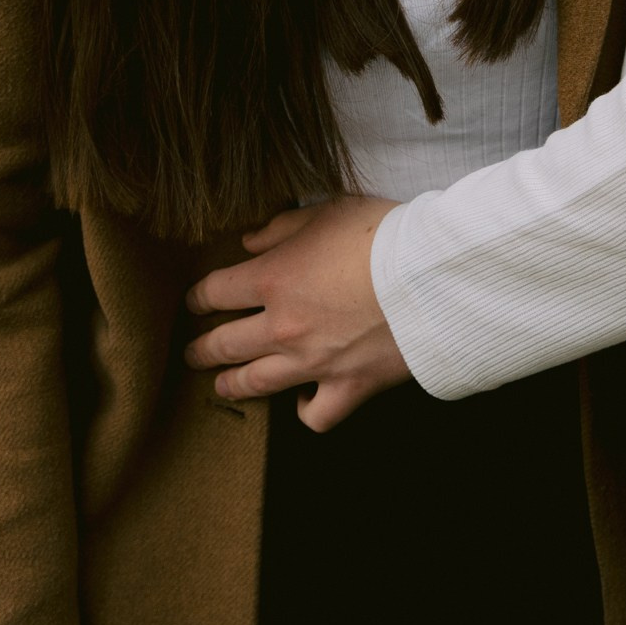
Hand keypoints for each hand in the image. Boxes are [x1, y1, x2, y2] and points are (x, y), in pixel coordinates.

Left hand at [185, 197, 407, 429]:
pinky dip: (304, 411)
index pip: (216, 292)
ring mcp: (312, 363)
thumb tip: (249, 241)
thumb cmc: (384, 234)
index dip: (199, 297)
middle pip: (224, 344)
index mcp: (272, 278)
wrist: (432, 275)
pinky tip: (301, 402)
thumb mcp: (329, 210)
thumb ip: (282, 227)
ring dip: (231, 384)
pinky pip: (314, 414)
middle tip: (193, 351)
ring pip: (255, 383)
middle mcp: (282, 326)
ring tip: (221, 385)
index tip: (194, 302)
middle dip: (202, 348)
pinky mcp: (347, 387)